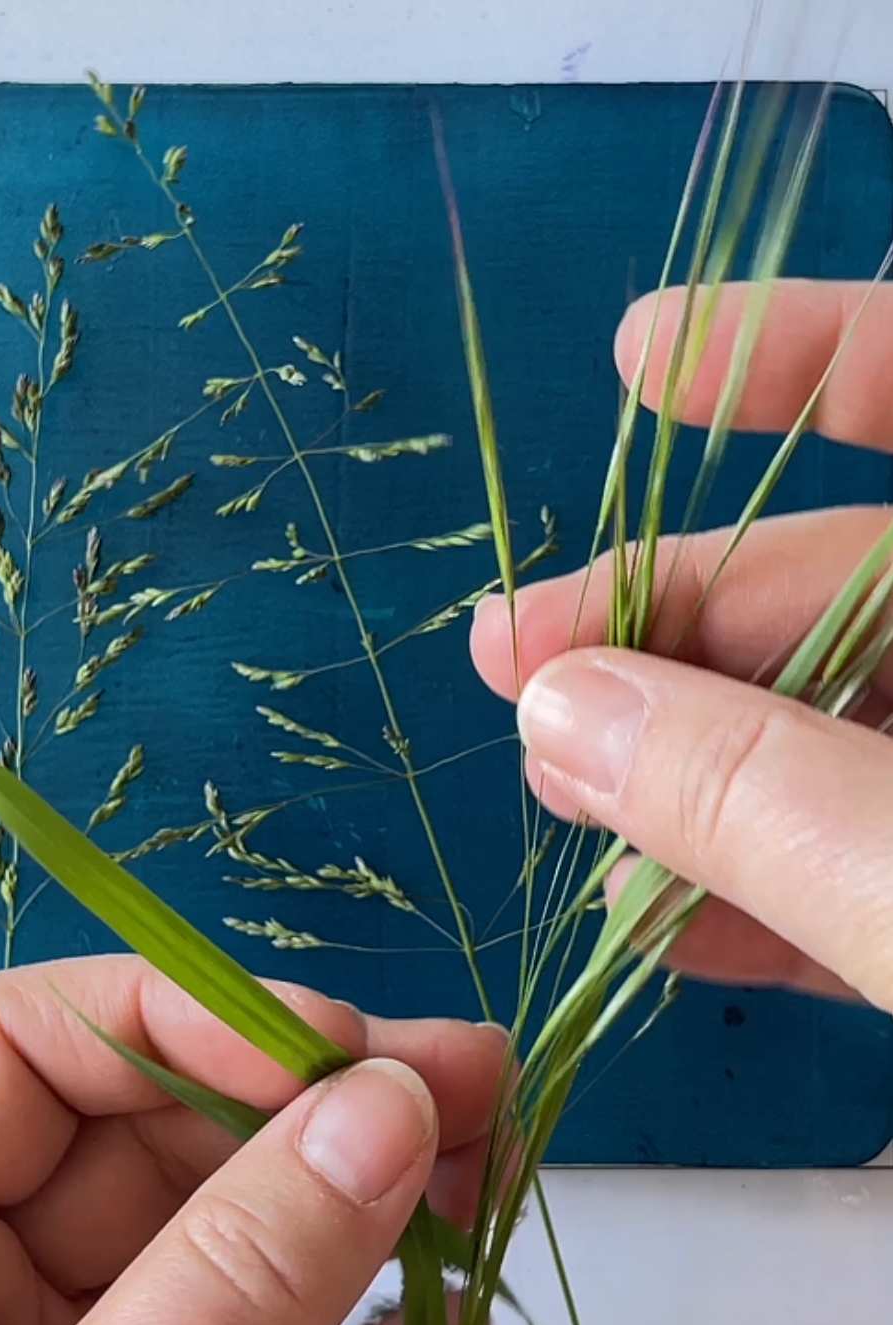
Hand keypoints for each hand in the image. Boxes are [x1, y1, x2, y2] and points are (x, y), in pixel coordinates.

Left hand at [0, 955, 503, 1324]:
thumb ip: (224, 1272)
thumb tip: (384, 1113)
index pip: (17, 1038)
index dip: (183, 1010)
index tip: (333, 1045)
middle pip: (153, 1121)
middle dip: (319, 1100)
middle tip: (470, 1081)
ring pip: (224, 1221)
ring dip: (362, 1195)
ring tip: (490, 1164)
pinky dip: (352, 1317)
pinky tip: (444, 1297)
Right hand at [471, 280, 892, 1013]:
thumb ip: (761, 793)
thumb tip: (563, 705)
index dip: (800, 352)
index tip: (639, 357)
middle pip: (842, 595)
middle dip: (670, 633)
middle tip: (520, 680)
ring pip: (838, 744)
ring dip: (690, 778)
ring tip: (564, 806)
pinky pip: (868, 869)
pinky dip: (763, 892)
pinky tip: (657, 918)